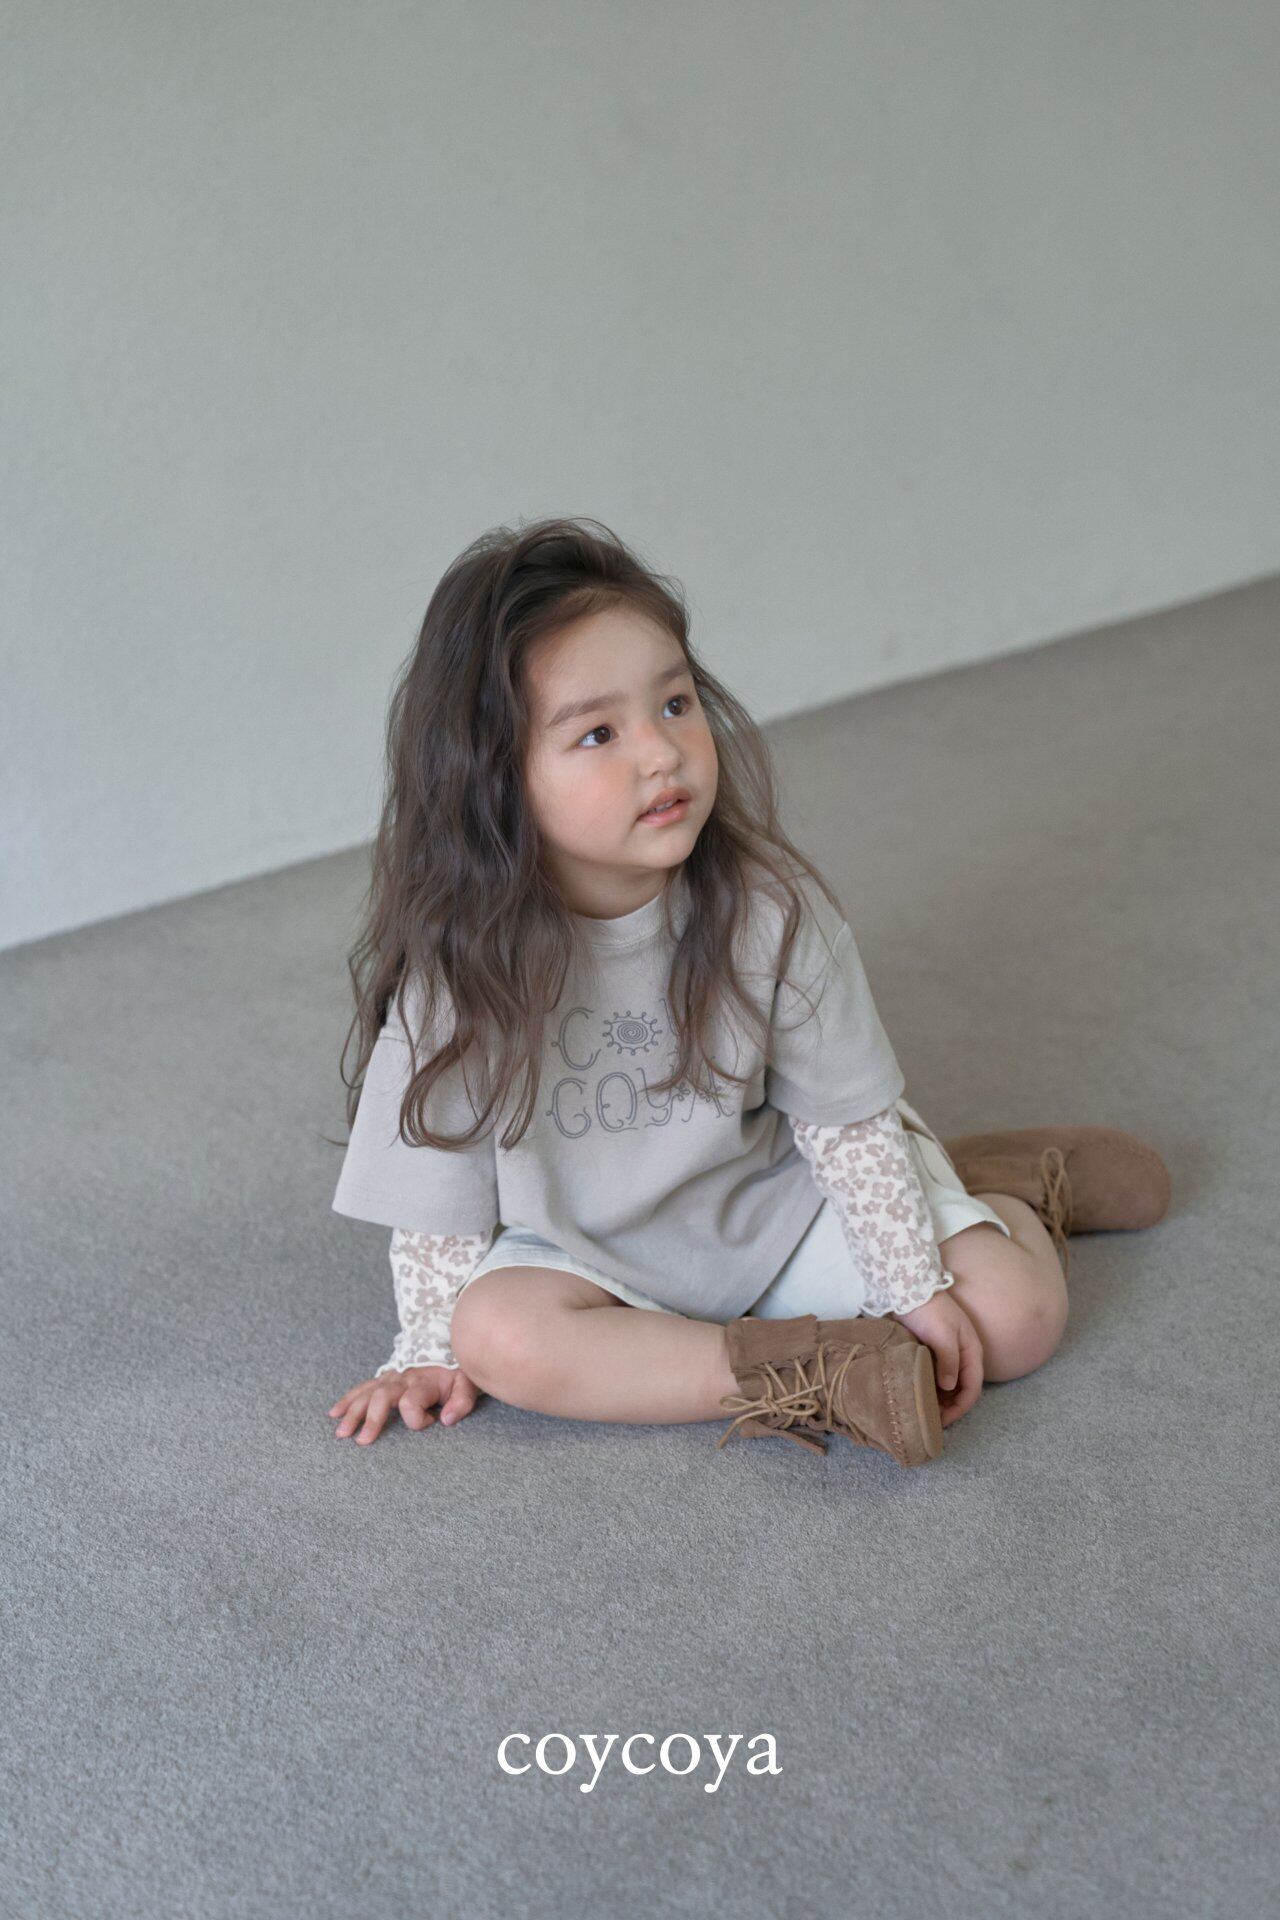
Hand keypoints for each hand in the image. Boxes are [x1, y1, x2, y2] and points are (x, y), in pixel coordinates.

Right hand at [327, 1365, 481, 1444]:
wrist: (444, 1347)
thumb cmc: (455, 1372)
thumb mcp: (467, 1383)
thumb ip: (462, 1401)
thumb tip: (447, 1420)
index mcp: (423, 1382)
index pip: (412, 1402)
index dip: (418, 1418)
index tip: (432, 1421)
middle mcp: (402, 1380)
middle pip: (382, 1397)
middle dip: (371, 1419)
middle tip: (362, 1441)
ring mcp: (389, 1379)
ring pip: (366, 1394)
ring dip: (353, 1413)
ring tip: (342, 1433)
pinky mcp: (382, 1379)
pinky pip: (361, 1388)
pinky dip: (347, 1400)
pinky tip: (334, 1413)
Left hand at [893, 1290, 983, 1428]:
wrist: (910, 1287)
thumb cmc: (929, 1309)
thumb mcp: (942, 1334)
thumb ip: (948, 1361)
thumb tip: (949, 1387)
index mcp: (972, 1351)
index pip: (972, 1389)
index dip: (960, 1408)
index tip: (942, 1421)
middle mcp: (963, 1355)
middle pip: (962, 1390)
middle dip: (949, 1408)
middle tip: (929, 1421)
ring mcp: (949, 1353)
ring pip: (949, 1385)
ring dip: (939, 1400)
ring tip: (923, 1412)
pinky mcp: (934, 1351)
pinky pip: (936, 1376)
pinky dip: (930, 1388)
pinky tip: (918, 1394)